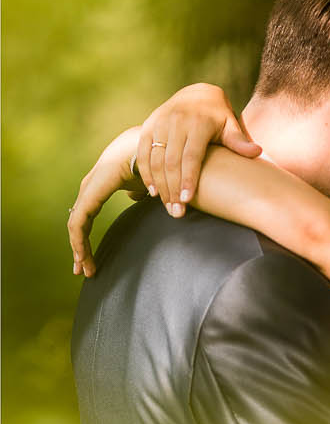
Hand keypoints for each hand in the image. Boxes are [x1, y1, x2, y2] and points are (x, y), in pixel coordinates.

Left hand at [68, 126, 145, 277]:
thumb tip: (135, 196)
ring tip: (84, 270)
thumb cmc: (159, 165)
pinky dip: (79, 241)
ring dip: (79, 249)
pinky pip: (78, 223)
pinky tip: (83, 256)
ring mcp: (89, 189)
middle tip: (83, 271)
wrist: (159, 152)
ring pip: (75, 225)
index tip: (92, 260)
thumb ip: (139, 189)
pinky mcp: (91, 195)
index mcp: (102, 183)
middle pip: (79, 222)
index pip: (87, 215)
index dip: (87, 238)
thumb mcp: (148, 184)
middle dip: (80, 248)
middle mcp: (91, 185)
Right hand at [135, 82, 260, 217]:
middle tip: (177, 213)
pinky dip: (145, 172)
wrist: (196, 93)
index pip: (191, 156)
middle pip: (171, 161)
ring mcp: (159, 124)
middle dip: (172, 188)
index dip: (188, 178)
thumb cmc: (219, 116)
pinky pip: (142, 152)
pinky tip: (152, 191)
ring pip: (155, 159)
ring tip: (167, 206)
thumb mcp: (230, 124)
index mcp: (197, 124)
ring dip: (159, 184)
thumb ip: (239, 140)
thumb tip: (257, 152)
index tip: (187, 200)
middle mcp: (175, 123)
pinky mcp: (148, 126)